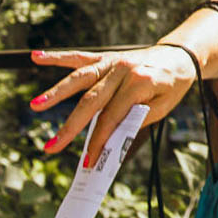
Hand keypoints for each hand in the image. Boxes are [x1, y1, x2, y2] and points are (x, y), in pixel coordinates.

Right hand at [30, 46, 196, 164]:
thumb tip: (107, 138)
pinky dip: (57, 57)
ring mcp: (112, 61)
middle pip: (91, 101)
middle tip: (51, 148)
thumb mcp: (162, 107)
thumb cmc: (171, 85)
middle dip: (70, 127)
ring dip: (56, 93)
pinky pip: (80, 57)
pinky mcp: (106, 57)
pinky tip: (36, 57)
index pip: (111, 117)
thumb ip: (134, 120)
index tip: (88, 161)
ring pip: (80, 78)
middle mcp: (123, 69)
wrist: (180, 56)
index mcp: (139, 82)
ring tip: (36, 105)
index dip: (98, 141)